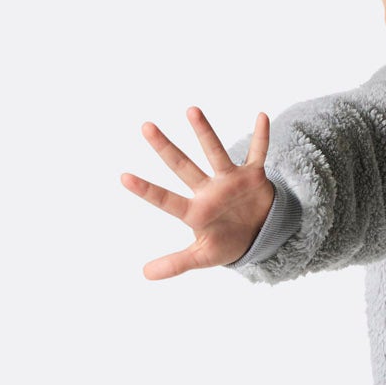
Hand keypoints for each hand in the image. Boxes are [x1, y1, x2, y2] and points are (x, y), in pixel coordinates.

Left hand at [123, 108, 277, 278]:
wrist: (260, 236)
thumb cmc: (228, 243)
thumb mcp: (202, 256)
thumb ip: (176, 264)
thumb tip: (145, 274)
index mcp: (195, 211)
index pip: (166, 200)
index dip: (147, 191)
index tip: (123, 178)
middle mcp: (209, 190)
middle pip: (182, 166)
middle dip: (165, 148)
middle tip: (144, 127)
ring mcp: (229, 181)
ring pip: (214, 152)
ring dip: (204, 132)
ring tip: (191, 110)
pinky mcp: (253, 177)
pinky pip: (258, 153)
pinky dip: (261, 137)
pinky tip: (261, 116)